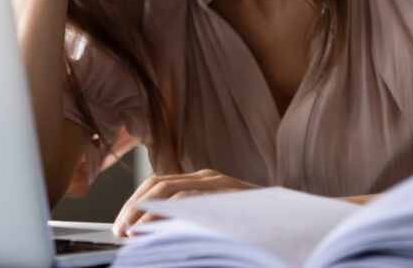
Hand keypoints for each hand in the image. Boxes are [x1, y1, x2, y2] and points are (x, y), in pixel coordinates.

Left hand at [113, 169, 260, 236]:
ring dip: (146, 212)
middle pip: (157, 184)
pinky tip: (158, 229)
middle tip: (120, 231)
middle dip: (133, 208)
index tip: (120, 227)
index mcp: (201, 181)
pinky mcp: (228, 195)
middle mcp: (207, 177)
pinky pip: (191, 198)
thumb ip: (188, 221)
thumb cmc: (254, 227)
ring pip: (170, 188)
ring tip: (133, 232)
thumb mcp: (214, 221)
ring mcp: (218, 184)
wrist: (291, 223)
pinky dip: (169, 213)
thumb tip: (152, 235)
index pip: (157, 184)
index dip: (134, 204)